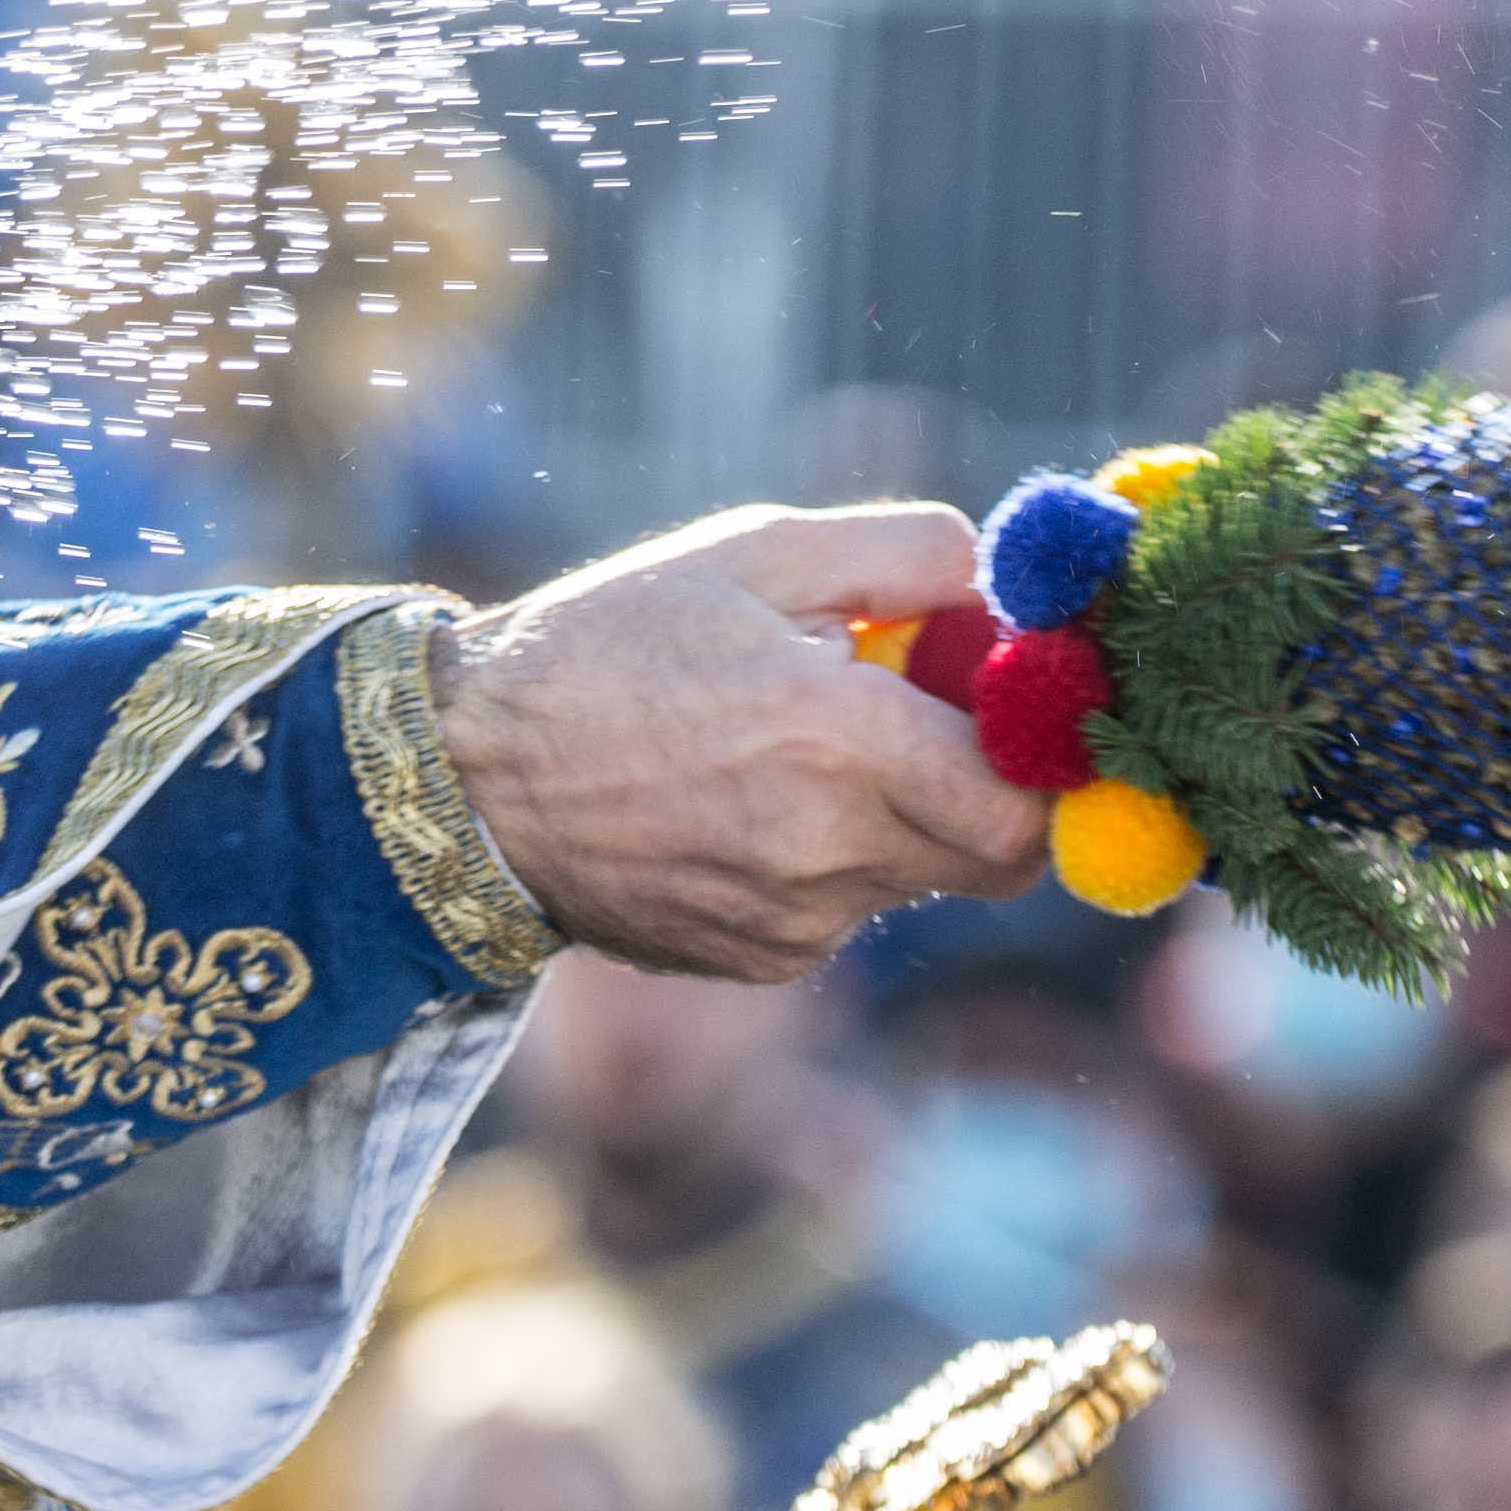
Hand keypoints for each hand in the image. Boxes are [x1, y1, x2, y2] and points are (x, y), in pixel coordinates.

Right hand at [434, 502, 1048, 975]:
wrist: (464, 777)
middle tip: (934, 726)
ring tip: (799, 752)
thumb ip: (898, 552)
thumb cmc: (604, 645)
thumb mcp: (748, 550)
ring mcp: (796, 919)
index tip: (1022, 710)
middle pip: (999, 858)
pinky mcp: (760, 959)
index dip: (1046, 760)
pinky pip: (847, 912)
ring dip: (902, 820)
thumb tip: (999, 582)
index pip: (1024, 800)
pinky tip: (745, 806)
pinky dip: (832, 862)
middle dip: (990, 792)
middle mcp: (828, 847)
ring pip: (921, 881)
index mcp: (835, 736)